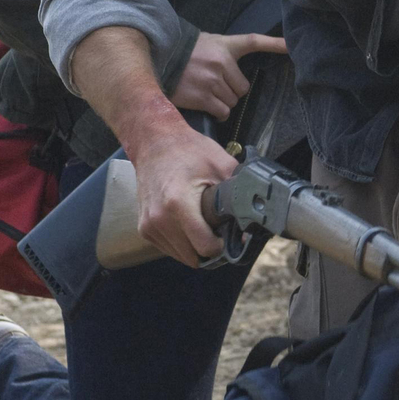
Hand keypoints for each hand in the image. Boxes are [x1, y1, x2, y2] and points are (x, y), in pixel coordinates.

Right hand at [133, 124, 238, 264]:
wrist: (154, 142)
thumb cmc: (188, 151)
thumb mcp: (222, 166)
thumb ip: (240, 193)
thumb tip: (254, 218)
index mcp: (178, 204)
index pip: (205, 247)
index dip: (222, 244)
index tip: (228, 233)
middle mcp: (159, 219)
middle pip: (194, 257)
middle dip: (210, 248)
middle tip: (218, 228)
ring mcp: (148, 225)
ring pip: (182, 256)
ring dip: (195, 246)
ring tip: (202, 222)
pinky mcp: (144, 228)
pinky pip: (170, 248)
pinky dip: (182, 242)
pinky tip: (188, 222)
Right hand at [170, 32, 287, 118]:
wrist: (159, 60)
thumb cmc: (186, 53)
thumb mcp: (210, 43)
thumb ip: (227, 53)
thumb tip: (238, 74)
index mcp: (226, 47)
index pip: (254, 41)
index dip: (275, 43)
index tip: (290, 47)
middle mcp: (222, 64)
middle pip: (242, 89)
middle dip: (232, 91)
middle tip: (217, 86)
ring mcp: (212, 81)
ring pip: (232, 102)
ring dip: (224, 103)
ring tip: (209, 94)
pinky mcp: (201, 97)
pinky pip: (222, 112)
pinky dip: (218, 113)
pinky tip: (209, 106)